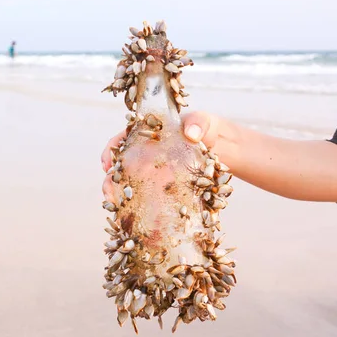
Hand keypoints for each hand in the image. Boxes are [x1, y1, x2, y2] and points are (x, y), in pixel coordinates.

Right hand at [100, 111, 219, 201]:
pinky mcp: (165, 187)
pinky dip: (137, 205)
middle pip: (121, 164)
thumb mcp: (206, 122)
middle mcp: (148, 153)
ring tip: (116, 205)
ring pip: (130, 182)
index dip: (111, 150)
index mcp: (151, 132)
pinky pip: (147, 196)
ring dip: (119, 194)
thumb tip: (191, 134)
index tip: (108, 163)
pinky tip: (133, 213)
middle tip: (108, 190)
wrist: (228, 150)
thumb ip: (199, 123)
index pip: (123, 139)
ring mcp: (156, 172)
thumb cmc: (211, 130)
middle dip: (110, 178)